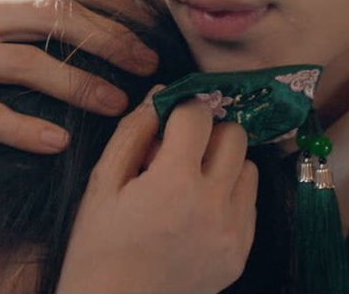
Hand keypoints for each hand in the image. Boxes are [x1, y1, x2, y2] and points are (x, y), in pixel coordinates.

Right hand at [57, 90, 258, 293]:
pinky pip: (249, 204)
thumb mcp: (103, 184)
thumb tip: (159, 94)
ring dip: (223, 164)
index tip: (168, 120)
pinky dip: (229, 196)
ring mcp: (232, 231)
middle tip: (180, 149)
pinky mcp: (240, 253)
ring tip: (190, 182)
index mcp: (175, 183)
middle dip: (208, 132)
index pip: (199, 115)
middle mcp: (213, 204)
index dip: (181, 109)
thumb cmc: (99, 248)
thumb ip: (133, 133)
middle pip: (234, 135)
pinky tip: (197, 210)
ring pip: (248, 168)